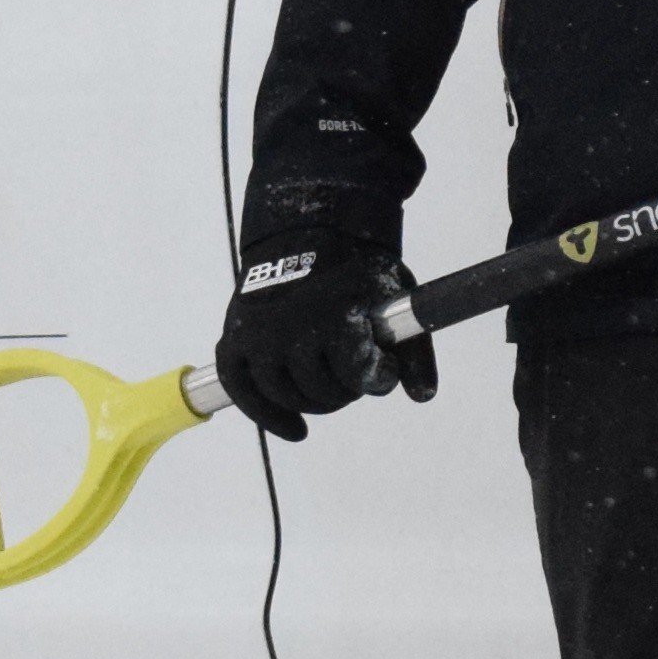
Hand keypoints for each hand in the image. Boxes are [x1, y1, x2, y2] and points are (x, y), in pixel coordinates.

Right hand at [214, 225, 434, 440]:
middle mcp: (291, 329)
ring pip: (289, 397)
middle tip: (353, 370)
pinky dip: (267, 415)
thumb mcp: (396, 297)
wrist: (308, 229)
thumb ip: (414, 349)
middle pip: (324, 394)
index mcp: (334, 316)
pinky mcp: (235, 338)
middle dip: (346, 388)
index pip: (360, 375)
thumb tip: (422, 395)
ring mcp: (259, 336)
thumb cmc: (356, 267)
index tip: (384, 366)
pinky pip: (243, 391)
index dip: (379, 375)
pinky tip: (295, 429)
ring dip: (315, 401)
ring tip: (330, 385)